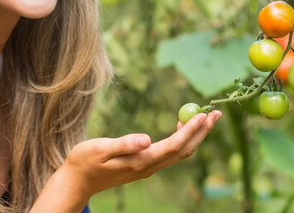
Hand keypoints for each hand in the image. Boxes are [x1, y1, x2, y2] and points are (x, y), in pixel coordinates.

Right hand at [60, 110, 221, 200]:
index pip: (174, 146)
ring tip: (205, 118)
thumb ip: (123, 144)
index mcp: (140, 161)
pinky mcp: (143, 165)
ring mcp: (147, 168)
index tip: (204, 114)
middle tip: (216, 113)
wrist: (77, 181)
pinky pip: (170, 152)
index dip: (192, 131)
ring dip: (195, 136)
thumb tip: (146, 139)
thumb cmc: (85, 161)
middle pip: (184, 150)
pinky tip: (182, 127)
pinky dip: (182, 139)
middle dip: (202, 132)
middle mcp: (148, 166)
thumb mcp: (100, 149)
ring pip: (179, 152)